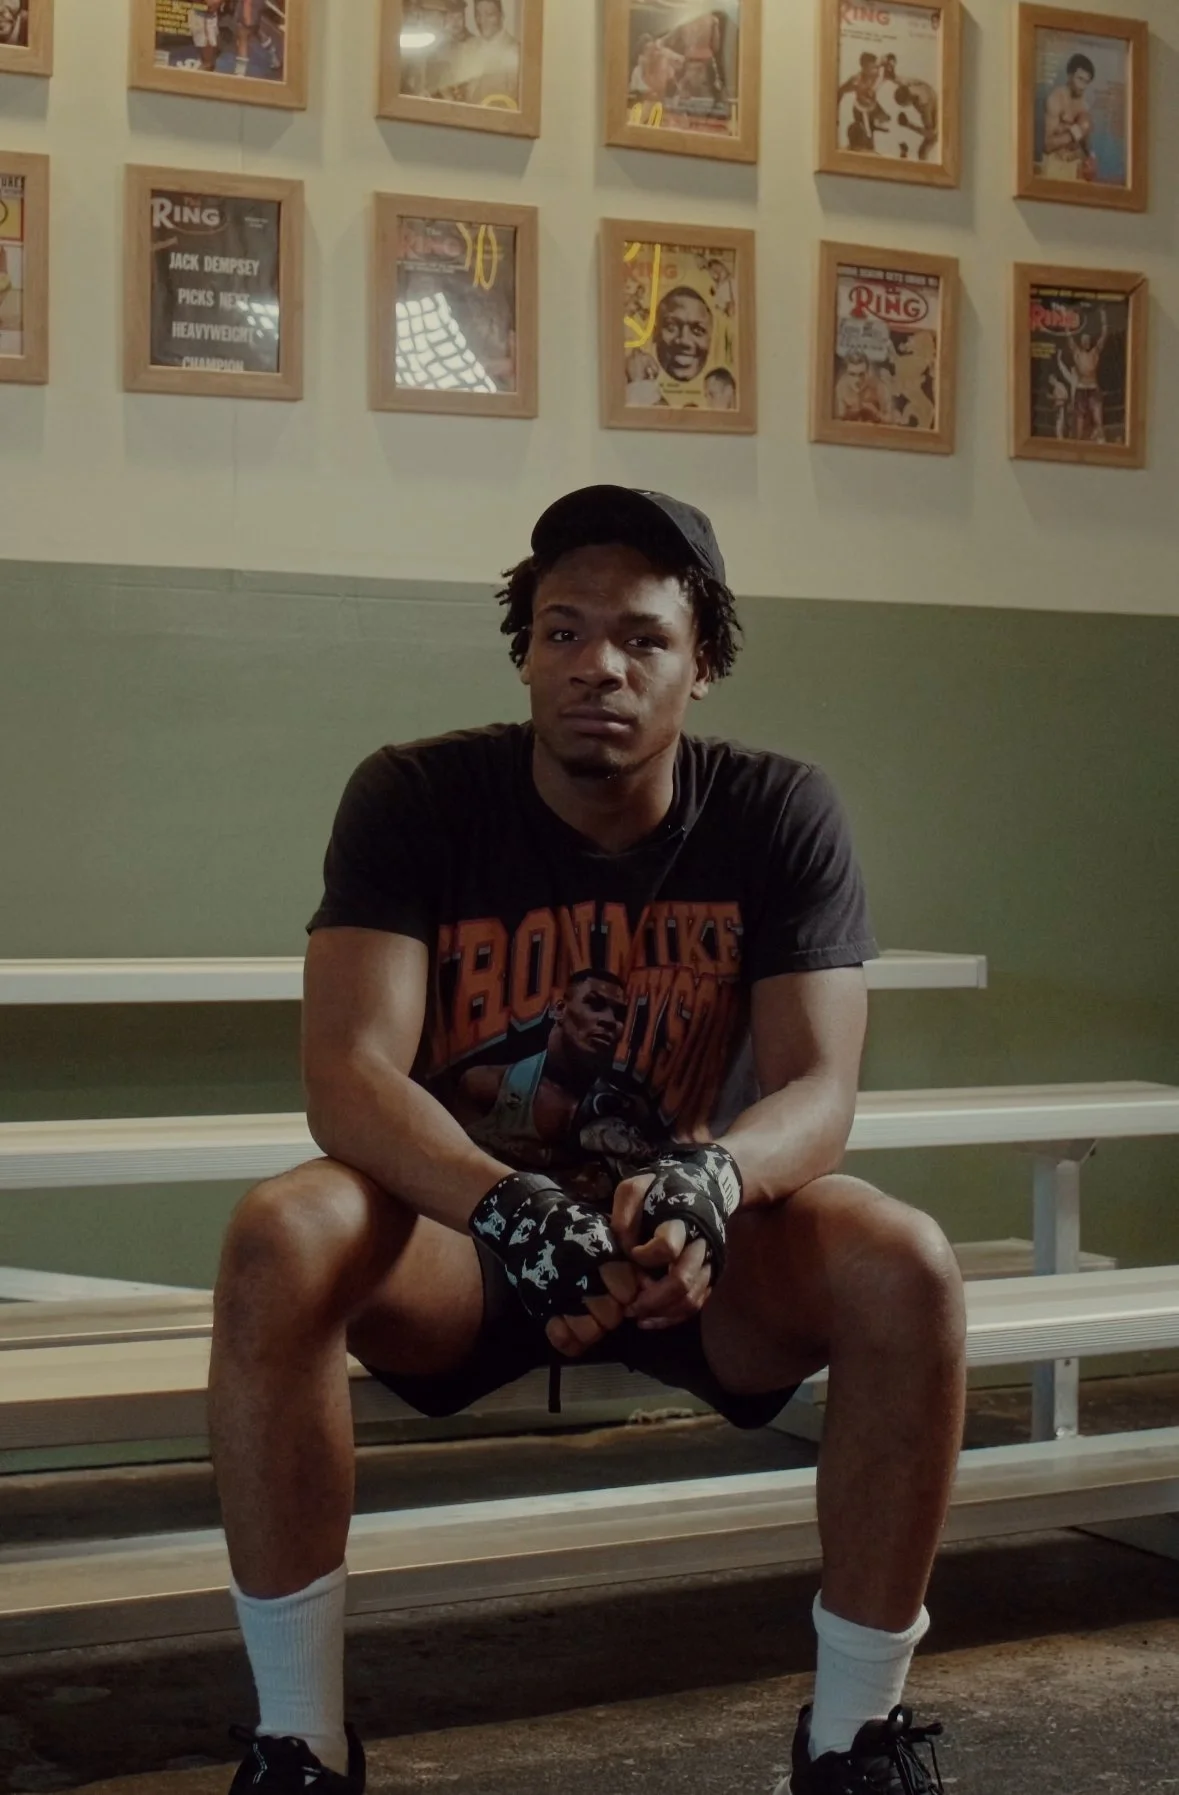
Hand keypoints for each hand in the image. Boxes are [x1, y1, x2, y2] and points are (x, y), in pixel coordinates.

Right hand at [468, 1171, 639, 1359]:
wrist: (528, 1223)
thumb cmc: (574, 1227)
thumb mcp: (603, 1230)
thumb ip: (626, 1256)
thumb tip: (649, 1285)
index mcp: (597, 1252)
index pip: (626, 1290)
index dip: (627, 1292)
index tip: (621, 1287)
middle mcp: (579, 1276)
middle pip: (611, 1316)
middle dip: (612, 1311)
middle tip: (604, 1300)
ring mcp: (558, 1295)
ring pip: (589, 1333)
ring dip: (593, 1327)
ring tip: (589, 1313)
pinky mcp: (540, 1308)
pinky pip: (562, 1340)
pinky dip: (570, 1339)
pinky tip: (572, 1325)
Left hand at [610, 1173, 714, 1331]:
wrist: (707, 1186)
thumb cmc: (665, 1188)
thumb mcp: (637, 1186)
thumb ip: (625, 1213)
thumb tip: (624, 1248)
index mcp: (682, 1221)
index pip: (667, 1246)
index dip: (645, 1255)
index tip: (632, 1253)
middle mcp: (700, 1244)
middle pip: (682, 1282)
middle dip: (653, 1300)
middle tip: (629, 1308)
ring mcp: (709, 1262)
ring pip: (691, 1299)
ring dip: (663, 1314)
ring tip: (638, 1317)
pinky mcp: (712, 1274)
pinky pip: (697, 1303)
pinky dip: (675, 1317)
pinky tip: (652, 1318)